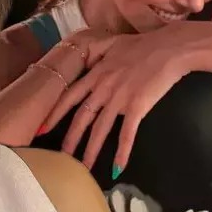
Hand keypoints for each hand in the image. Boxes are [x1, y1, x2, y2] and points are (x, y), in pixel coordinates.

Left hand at [41, 29, 188, 173]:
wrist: (169, 49)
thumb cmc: (144, 44)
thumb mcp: (113, 42)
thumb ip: (97, 52)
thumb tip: (86, 60)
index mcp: (97, 73)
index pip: (70, 96)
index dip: (55, 113)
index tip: (42, 128)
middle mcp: (103, 88)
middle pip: (82, 118)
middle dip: (70, 139)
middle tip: (60, 158)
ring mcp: (119, 99)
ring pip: (100, 129)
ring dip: (91, 151)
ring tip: (83, 169)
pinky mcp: (137, 107)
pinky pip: (127, 134)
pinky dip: (122, 152)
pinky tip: (117, 168)